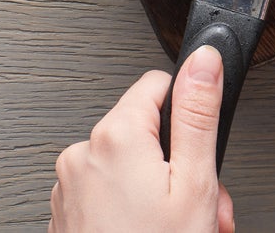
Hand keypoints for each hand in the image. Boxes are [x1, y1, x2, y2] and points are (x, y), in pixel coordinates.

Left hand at [51, 45, 234, 232]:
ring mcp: (71, 187)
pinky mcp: (69, 213)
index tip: (203, 142)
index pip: (160, 83)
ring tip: (185, 224)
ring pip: (133, 163)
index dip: (191, 110)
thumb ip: (199, 112)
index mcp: (116, 136)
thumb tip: (204, 59)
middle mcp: (83, 155)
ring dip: (166, 188)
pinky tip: (159, 229)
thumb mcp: (196, 179)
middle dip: (184, 161)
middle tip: (205, 200)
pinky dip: (139, 206)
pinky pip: (111, 190)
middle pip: (150, 130)